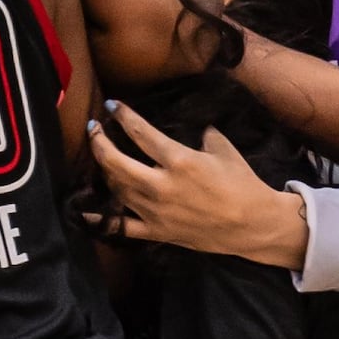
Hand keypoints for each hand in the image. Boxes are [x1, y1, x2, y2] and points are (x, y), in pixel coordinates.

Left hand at [84, 104, 309, 269]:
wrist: (253, 225)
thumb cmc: (243, 184)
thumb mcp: (224, 149)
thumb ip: (203, 135)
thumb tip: (195, 128)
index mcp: (179, 161)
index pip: (141, 133)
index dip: (123, 116)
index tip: (112, 106)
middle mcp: (162, 185)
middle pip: (117, 162)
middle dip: (99, 142)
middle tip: (93, 129)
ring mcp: (156, 211)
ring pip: (117, 189)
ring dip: (105, 171)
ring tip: (102, 157)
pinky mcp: (157, 232)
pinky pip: (123, 226)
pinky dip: (102, 219)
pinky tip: (85, 211)